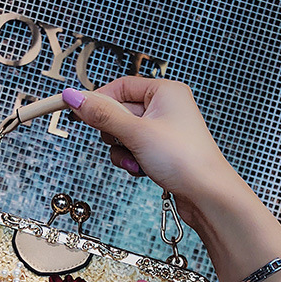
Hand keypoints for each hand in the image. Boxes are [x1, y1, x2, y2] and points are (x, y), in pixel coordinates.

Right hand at [61, 77, 245, 229]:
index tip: (78, 112)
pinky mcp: (161, 151)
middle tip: (122, 142)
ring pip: (123, 135)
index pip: (121, 86)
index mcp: (165, 91)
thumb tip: (73, 97)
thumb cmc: (183, 159)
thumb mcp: (136, 133)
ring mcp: (163, 130)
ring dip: (122, 151)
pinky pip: (133, 150)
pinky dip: (131, 161)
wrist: (207, 194)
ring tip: (135, 162)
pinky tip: (142, 170)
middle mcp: (166, 107)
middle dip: (114, 134)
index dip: (99, 100)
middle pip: (120, 112)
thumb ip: (102, 116)